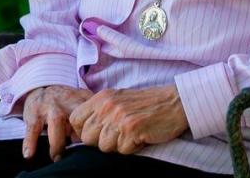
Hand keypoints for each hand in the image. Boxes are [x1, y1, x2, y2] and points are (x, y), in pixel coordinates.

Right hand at [22, 85, 93, 161]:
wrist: (41, 87)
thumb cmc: (66, 101)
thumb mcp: (80, 99)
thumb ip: (91, 113)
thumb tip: (99, 133)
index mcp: (78, 100)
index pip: (89, 114)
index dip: (92, 128)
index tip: (92, 140)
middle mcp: (65, 102)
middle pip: (75, 117)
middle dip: (78, 134)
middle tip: (78, 153)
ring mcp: (48, 107)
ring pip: (56, 122)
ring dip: (57, 143)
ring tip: (57, 157)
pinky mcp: (33, 115)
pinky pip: (32, 129)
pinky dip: (29, 142)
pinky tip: (29, 154)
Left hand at [68, 85, 188, 154]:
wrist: (174, 102)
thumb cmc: (146, 105)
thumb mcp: (118, 100)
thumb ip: (99, 112)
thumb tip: (81, 132)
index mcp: (101, 98)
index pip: (75, 120)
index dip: (83, 131)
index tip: (97, 133)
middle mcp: (107, 106)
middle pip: (87, 138)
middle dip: (102, 142)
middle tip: (119, 134)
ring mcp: (119, 117)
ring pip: (104, 147)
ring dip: (118, 146)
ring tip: (132, 134)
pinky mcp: (132, 129)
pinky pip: (122, 150)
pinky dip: (133, 148)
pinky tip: (142, 137)